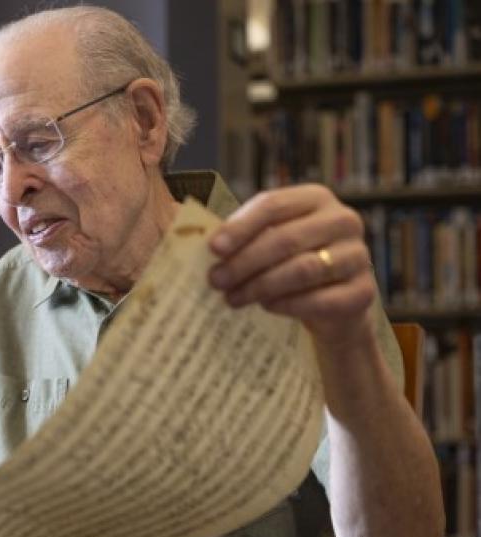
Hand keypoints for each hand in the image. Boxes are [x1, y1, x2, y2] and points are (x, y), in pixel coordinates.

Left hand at [208, 184, 374, 347]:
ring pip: (302, 270)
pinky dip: (287, 304)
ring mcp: (358, 256)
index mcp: (316, 198)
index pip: (273, 204)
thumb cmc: (291, 263)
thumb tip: (203, 243)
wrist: (333, 305)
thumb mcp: (270, 241)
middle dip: (244, 262)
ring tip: (232, 298)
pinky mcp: (363, 292)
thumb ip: (244, 236)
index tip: (213, 249)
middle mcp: (343, 220)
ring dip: (260, 286)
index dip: (240, 227)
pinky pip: (319, 300)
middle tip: (215, 280)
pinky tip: (265, 307)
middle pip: (285, 239)